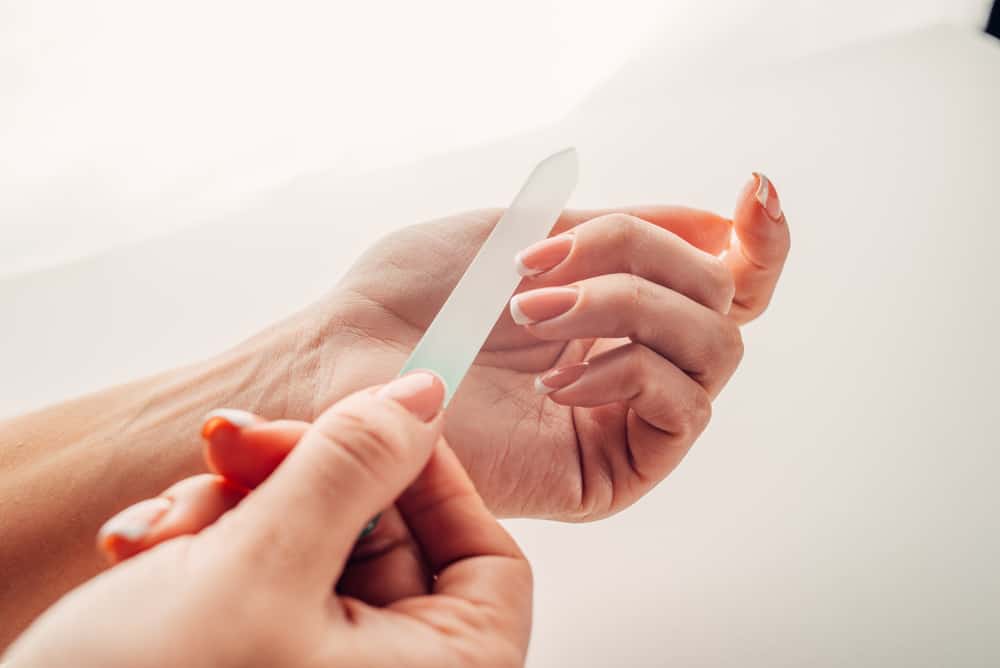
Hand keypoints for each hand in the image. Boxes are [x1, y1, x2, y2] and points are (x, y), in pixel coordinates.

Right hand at [4, 373, 531, 667]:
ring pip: (311, 542)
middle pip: (387, 536)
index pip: (487, 558)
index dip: (433, 477)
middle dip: (298, 480)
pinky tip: (142, 552)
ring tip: (164, 531)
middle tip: (233, 443)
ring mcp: (316, 667)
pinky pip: (258, 573)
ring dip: (233, 509)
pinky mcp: (255, 657)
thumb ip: (351, 469)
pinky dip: (204, 547)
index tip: (375, 420)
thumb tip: (421, 400)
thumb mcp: (261, 570)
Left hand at [268, 174, 789, 519]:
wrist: (349, 358)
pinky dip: (629, 370)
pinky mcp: (612, 471)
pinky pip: (684, 406)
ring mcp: (625, 419)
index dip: (759, 240)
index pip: (723, 284)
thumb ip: (630, 230)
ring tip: (535, 311)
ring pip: (714, 345)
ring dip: (628, 305)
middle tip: (544, 263)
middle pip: (722, 301)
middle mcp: (632, 363)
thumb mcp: (532, 230)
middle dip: (640, 258)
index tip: (754, 192)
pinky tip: (556, 380)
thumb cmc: (420, 294)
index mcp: (617, 311)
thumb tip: (723, 228)